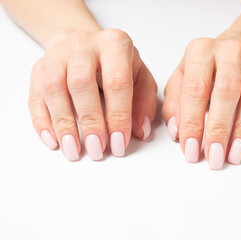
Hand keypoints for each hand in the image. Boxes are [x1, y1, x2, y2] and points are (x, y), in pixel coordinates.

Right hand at [28, 29, 156, 160]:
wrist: (87, 44)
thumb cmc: (118, 65)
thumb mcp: (141, 77)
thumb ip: (144, 102)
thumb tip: (140, 131)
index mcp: (115, 45)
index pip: (116, 82)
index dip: (118, 116)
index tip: (119, 143)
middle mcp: (84, 46)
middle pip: (81, 82)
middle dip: (90, 121)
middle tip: (97, 149)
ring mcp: (58, 55)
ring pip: (53, 88)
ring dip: (63, 124)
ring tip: (73, 150)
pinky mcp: (40, 68)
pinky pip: (36, 95)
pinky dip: (42, 121)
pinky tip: (53, 140)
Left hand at [162, 36, 240, 169]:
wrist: (235, 47)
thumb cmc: (203, 68)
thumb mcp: (179, 78)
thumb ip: (174, 104)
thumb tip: (177, 132)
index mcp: (201, 51)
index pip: (195, 90)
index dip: (192, 122)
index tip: (190, 148)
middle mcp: (231, 52)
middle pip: (226, 92)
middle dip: (219, 129)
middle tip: (214, 157)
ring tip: (234, 156)